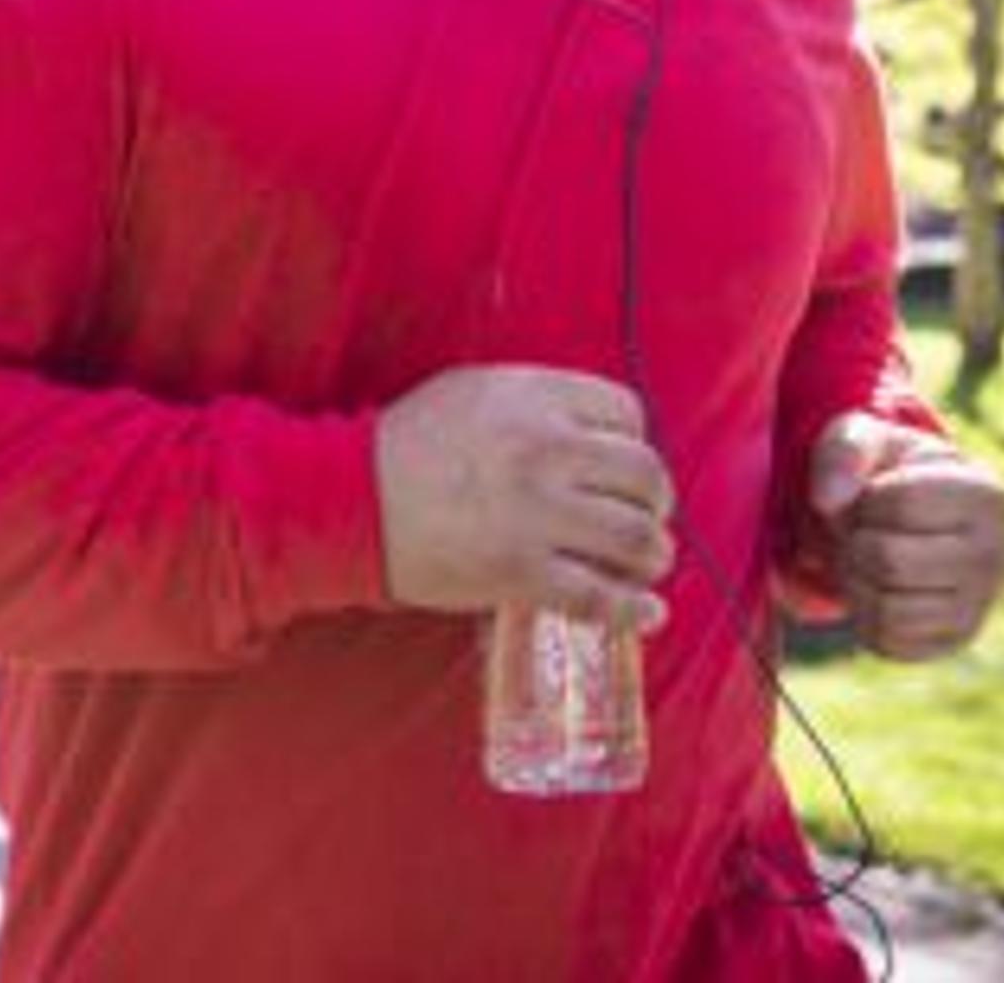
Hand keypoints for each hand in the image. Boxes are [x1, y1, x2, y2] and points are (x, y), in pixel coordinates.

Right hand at [374, 365, 672, 630]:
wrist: (347, 500)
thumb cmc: (407, 444)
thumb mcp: (475, 389)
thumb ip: (540, 401)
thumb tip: (599, 433)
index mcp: (534, 398)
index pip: (627, 413)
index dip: (634, 441)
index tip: (622, 466)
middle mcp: (545, 451)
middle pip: (645, 476)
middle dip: (655, 503)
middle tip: (645, 518)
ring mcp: (535, 515)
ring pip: (636, 539)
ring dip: (652, 556)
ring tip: (644, 564)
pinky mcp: (520, 573)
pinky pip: (600, 597)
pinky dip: (634, 610)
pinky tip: (647, 613)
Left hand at [803, 412, 1003, 660]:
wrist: (908, 517)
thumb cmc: (886, 470)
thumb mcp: (866, 439)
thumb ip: (845, 450)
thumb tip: (828, 500)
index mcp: (986, 495)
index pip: (897, 503)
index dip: (863, 499)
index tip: (872, 494)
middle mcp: (996, 554)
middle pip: (887, 560)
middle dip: (853, 543)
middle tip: (858, 531)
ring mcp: (981, 603)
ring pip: (887, 608)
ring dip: (854, 581)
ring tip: (864, 557)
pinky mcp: (956, 639)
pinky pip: (889, 641)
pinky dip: (864, 616)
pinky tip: (875, 588)